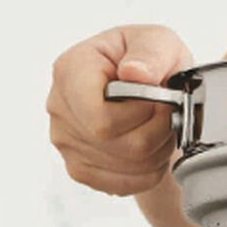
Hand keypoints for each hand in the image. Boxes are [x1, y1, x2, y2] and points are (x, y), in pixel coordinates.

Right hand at [47, 25, 192, 196]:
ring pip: (125, 166)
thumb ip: (151, 53)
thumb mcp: (159, 42)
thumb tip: (135, 74)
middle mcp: (59, 108)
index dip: (140, 115)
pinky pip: (123, 184)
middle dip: (155, 133)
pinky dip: (149, 171)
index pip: (99, 118)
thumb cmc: (149, 62)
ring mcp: (65, 142)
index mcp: (70, 70)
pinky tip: (151, 147)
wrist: (150, 92)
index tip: (158, 99)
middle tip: (167, 114)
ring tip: (160, 128)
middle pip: (115, 144)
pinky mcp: (80, 169)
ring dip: (157, 151)